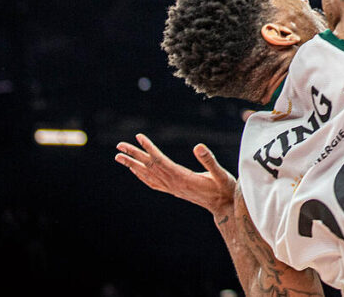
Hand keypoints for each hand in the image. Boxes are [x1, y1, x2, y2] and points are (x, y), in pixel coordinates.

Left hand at [115, 133, 236, 216]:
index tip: (138, 137)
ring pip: (148, 175)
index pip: (160, 161)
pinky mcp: (175, 190)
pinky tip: (137, 172)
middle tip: (119, 146)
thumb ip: (210, 161)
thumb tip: (198, 146)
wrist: (224, 207)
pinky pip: (153, 183)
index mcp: (182, 178)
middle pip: (149, 167)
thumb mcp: (220, 174)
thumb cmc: (225, 189)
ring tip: (120, 157)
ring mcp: (172, 188)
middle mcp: (173, 184)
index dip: (149, 148)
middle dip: (134, 155)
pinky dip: (142, 176)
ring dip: (133, 165)